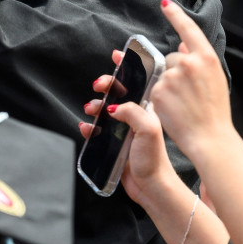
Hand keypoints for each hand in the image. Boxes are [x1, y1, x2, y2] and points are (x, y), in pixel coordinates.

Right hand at [81, 48, 177, 204]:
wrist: (151, 188)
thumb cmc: (156, 160)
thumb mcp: (148, 130)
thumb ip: (132, 112)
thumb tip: (113, 107)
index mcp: (147, 109)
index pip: (138, 81)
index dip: (127, 66)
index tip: (116, 55)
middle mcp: (136, 116)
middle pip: (117, 92)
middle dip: (106, 85)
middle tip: (99, 86)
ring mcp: (125, 129)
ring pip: (105, 109)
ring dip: (95, 106)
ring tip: (91, 109)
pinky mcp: (115, 143)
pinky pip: (97, 130)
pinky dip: (89, 127)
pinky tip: (86, 128)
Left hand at [150, 0, 234, 159]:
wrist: (209, 137)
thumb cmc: (215, 111)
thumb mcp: (214, 79)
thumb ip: (198, 59)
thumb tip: (182, 43)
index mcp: (207, 58)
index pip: (188, 29)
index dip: (176, 14)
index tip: (165, 3)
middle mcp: (189, 62)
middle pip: (172, 57)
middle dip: (175, 71)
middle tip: (189, 93)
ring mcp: (172, 75)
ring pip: (162, 73)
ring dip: (167, 84)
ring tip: (183, 103)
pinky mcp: (158, 90)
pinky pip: (154, 87)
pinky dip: (160, 96)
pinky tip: (173, 108)